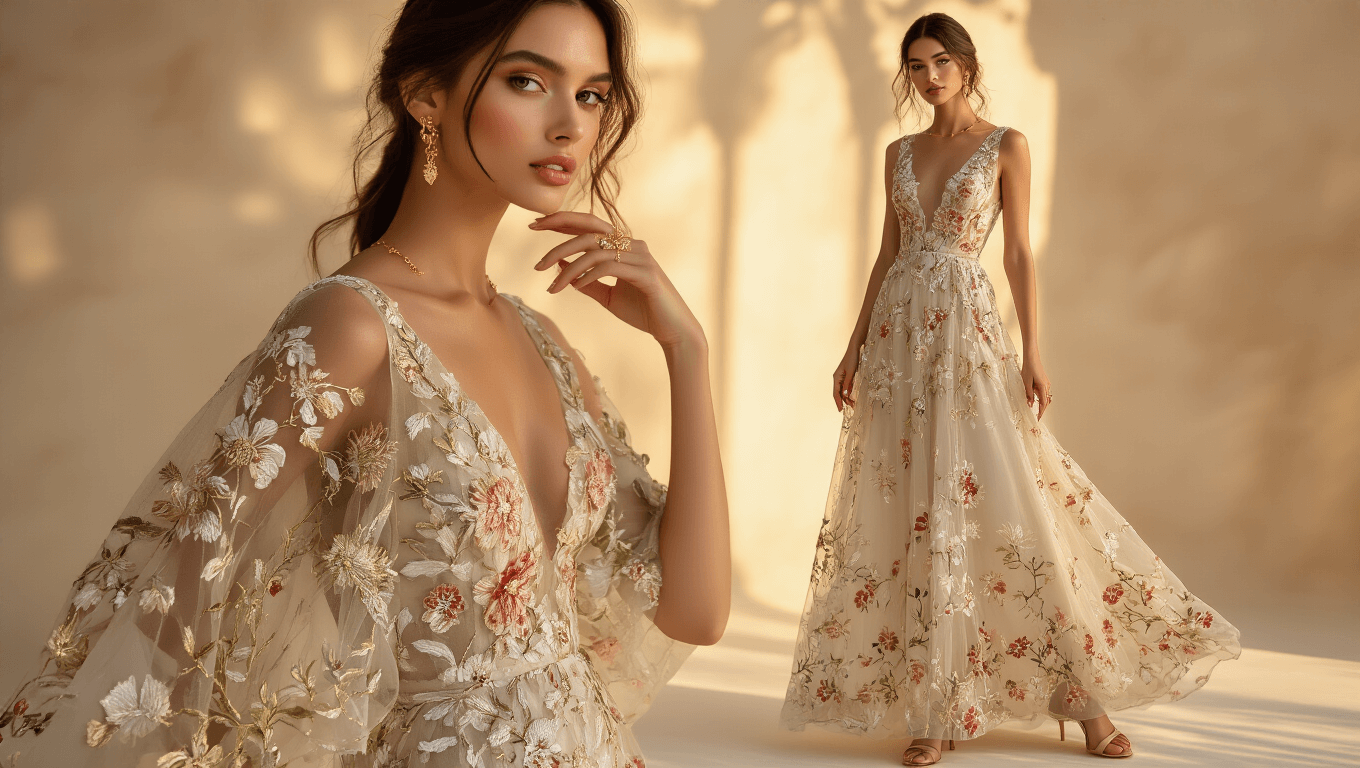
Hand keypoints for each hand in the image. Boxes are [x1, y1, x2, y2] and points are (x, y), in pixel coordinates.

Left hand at [532, 212, 702, 349]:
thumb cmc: (642, 311)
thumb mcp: (607, 296)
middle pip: (588, 229)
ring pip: (594, 250)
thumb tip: (560, 266)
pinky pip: (608, 267)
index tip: (534, 224)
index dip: (560, 220)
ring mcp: (640, 257)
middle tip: (537, 262)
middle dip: (557, 238)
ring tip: (551, 287)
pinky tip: (574, 287)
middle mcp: (632, 244)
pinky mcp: (646, 273)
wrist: (673, 331)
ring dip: (567, 268)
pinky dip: (587, 275)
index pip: (588, 223)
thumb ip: (586, 281)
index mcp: (623, 245)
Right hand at [832, 345, 860, 411]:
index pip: (836, 393)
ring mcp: (842, 377)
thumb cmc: (852, 359)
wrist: (855, 349)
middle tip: (851, 407)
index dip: (838, 402)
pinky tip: (852, 396)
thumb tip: (845, 395)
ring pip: (843, 390)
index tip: (840, 410)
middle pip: (839, 393)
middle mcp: (837, 378)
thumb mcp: (851, 372)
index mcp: (836, 378)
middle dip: (844, 401)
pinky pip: (846, 387)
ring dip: (847, 397)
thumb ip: (847, 384)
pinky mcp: (847, 376)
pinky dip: (849, 392)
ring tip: (853, 404)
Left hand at [1021, 355, 1052, 419]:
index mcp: (1043, 387)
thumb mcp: (1026, 383)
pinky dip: (1041, 397)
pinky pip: (1044, 392)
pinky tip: (1035, 399)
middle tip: (1037, 417)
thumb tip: (1030, 404)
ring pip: (1045, 397)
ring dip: (1041, 404)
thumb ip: (1028, 394)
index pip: (1043, 403)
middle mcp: (1047, 386)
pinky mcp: (1044, 381)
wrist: (1031, 357)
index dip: (1041, 412)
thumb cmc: (1028, 368)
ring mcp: (1046, 383)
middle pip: (1046, 401)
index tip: (1038, 418)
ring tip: (1036, 410)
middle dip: (1042, 409)